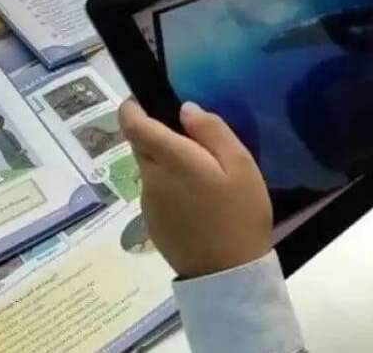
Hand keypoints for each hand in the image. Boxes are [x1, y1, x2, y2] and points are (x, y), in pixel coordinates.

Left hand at [119, 100, 271, 277]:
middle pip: (140, 146)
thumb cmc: (240, 213)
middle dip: (156, 136)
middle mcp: (151, 178)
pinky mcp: (151, 222)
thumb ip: (212, 131)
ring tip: (201, 175)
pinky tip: (196, 201)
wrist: (228, 273)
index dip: (131, 108)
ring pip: (148, 169)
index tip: (141, 100)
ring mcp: (148, 202)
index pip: (134, 125)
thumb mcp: (241, 165)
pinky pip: (155, 192)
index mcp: (172, 159)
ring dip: (165, 163)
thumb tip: (186, 109)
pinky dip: (169, 186)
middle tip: (191, 141)